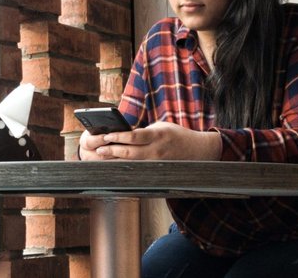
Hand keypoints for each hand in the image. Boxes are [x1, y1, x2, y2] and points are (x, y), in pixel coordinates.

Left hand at [86, 121, 221, 160]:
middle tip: (99, 149)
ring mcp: (156, 163)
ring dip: (116, 161)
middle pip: (130, 153)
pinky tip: (115, 167)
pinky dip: (126, 168)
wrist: (197, 151)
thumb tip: (123, 135)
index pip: (135, 136)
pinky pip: (138, 170)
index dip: (119, 137)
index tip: (106, 135)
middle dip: (113, 151)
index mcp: (158, 135)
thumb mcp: (161, 127)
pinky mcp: (157, 171)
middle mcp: (156, 151)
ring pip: (132, 164)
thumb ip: (144, 132)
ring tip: (103, 157)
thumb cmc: (176, 135)